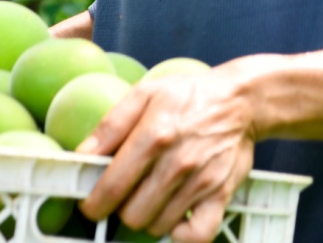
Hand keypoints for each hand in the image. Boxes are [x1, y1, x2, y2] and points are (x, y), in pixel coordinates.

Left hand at [76, 69, 255, 242]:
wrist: (240, 100)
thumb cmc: (190, 95)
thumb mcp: (145, 94)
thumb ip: (111, 125)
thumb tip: (82, 154)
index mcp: (154, 135)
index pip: (111, 188)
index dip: (94, 204)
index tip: (92, 205)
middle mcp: (177, 163)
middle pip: (132, 214)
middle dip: (122, 208)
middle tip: (128, 193)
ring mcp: (200, 182)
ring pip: (157, 226)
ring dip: (149, 217)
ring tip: (152, 197)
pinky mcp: (220, 194)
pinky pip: (197, 235)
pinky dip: (181, 235)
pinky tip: (174, 220)